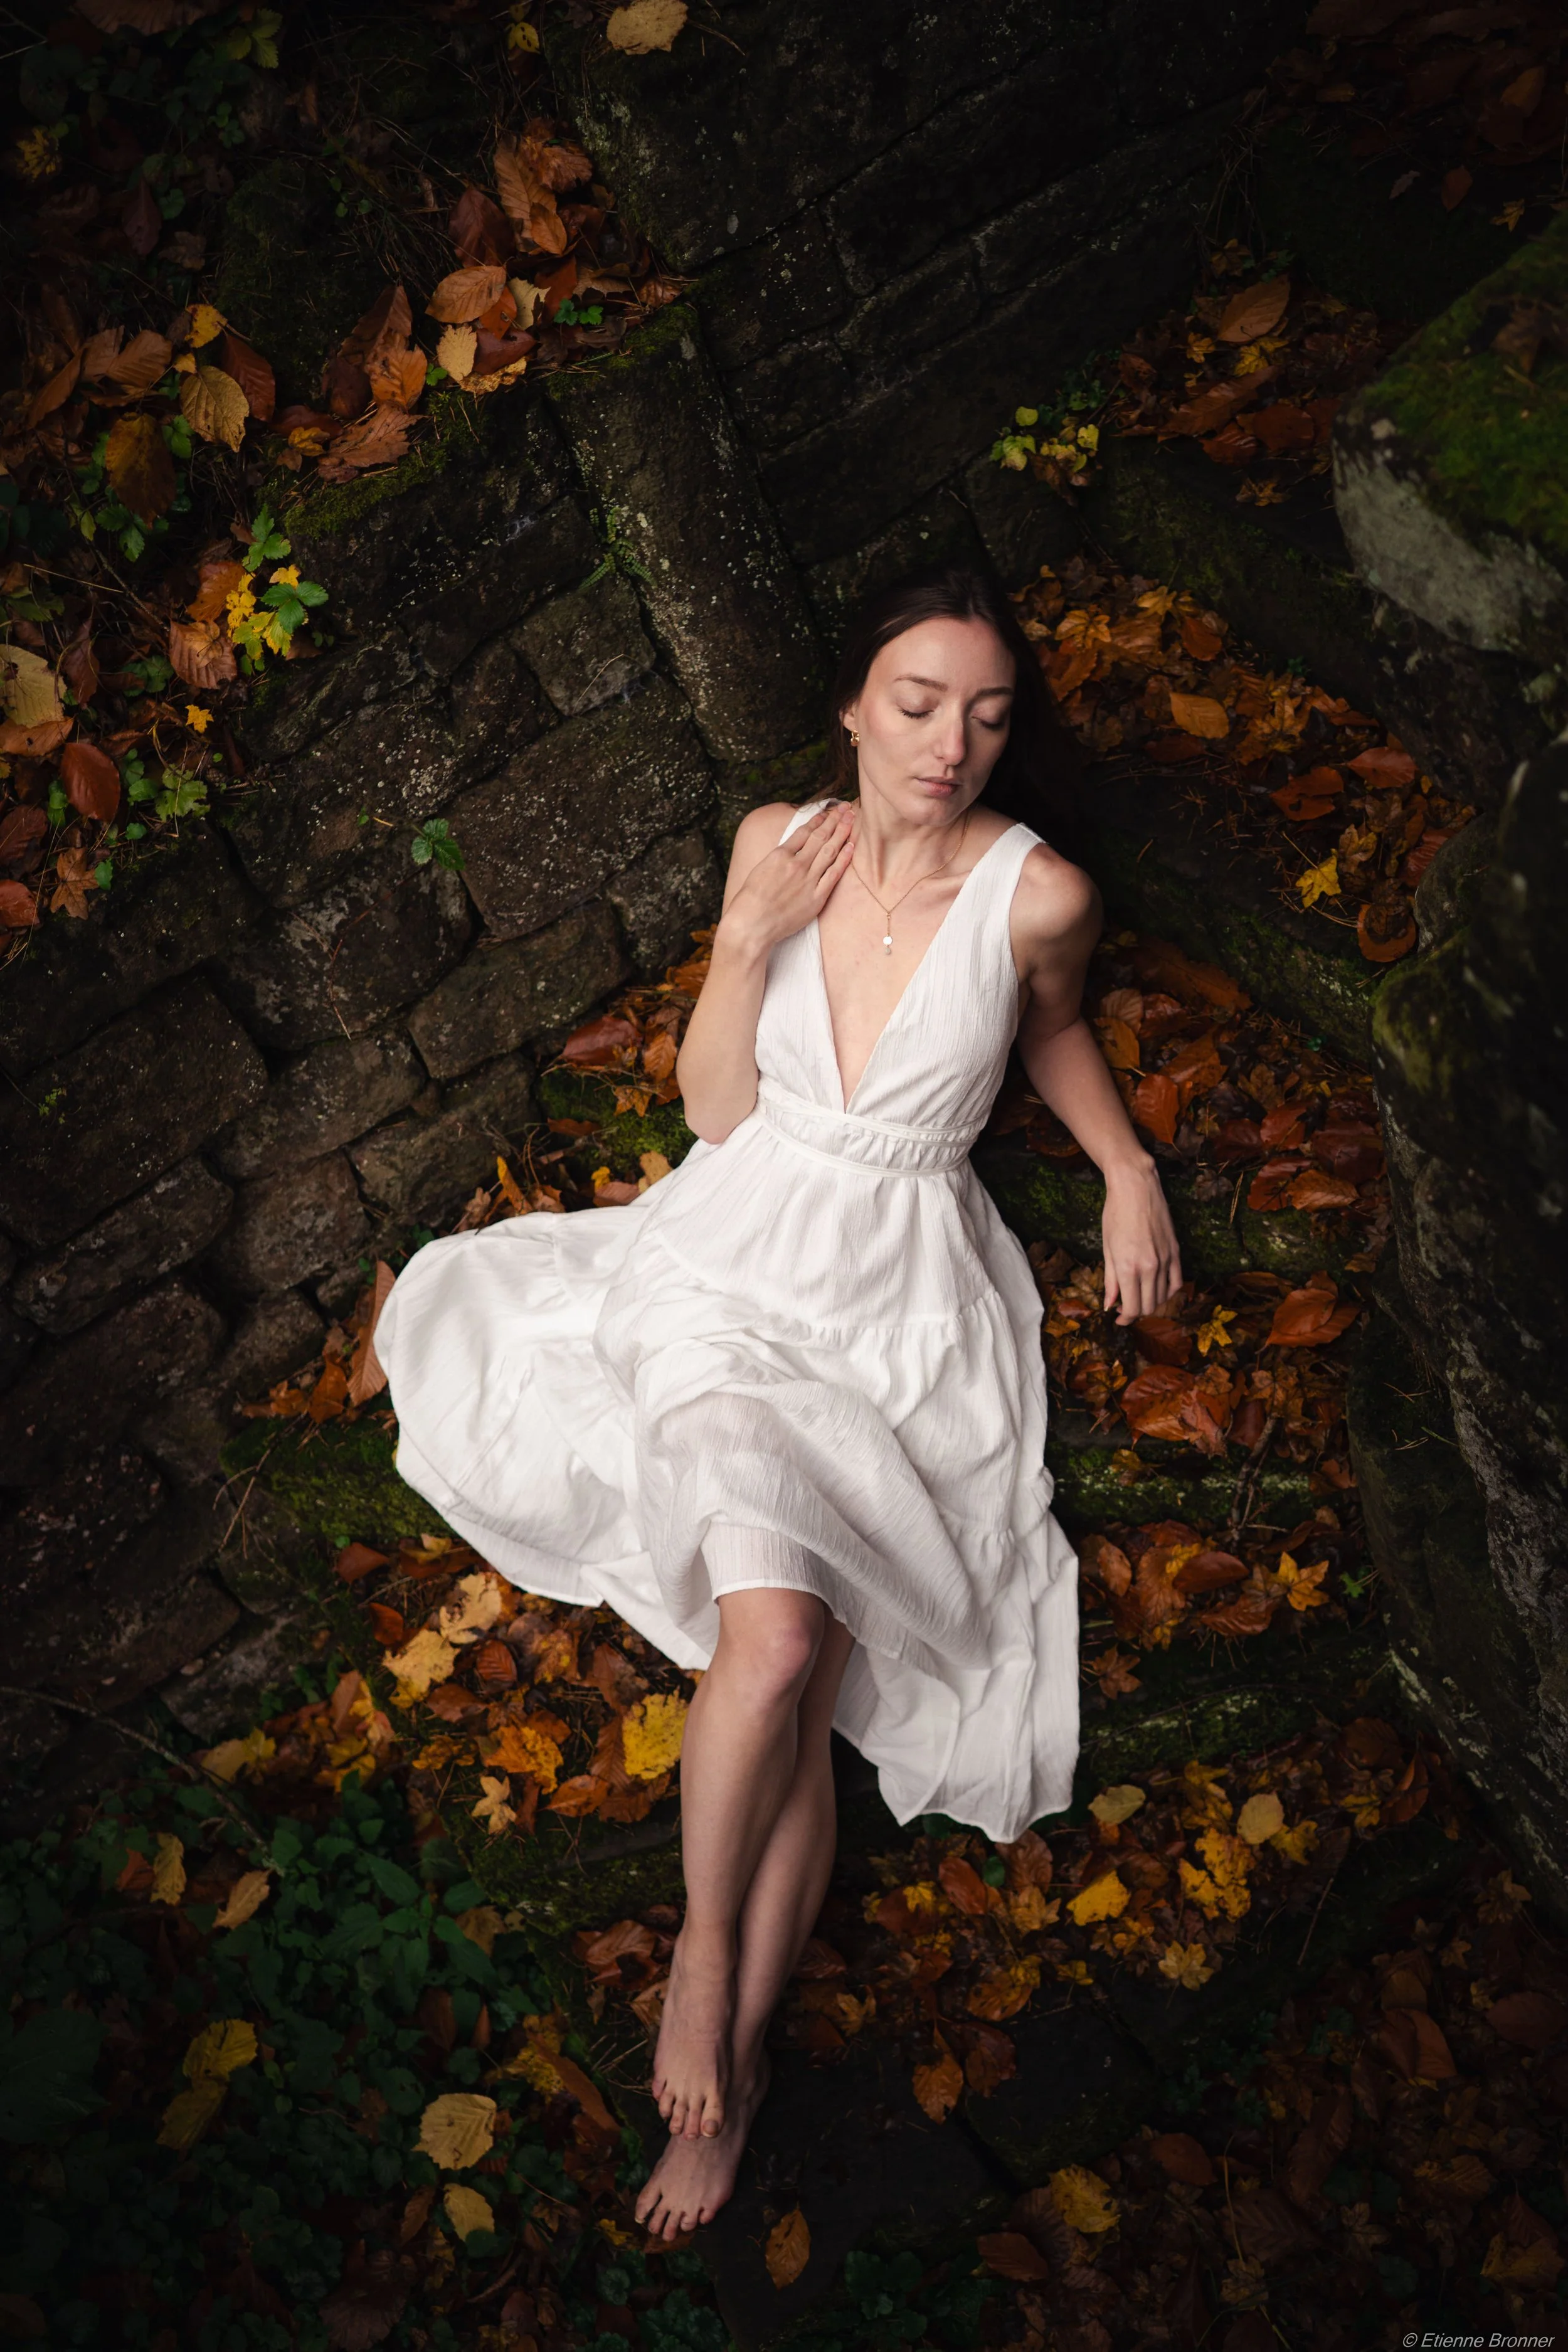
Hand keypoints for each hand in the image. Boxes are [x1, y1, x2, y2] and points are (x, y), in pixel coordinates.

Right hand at [721, 801, 855, 954]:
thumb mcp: (760, 869)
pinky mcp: (816, 897)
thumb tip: (790, 849)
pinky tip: (850, 845)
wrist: (752, 924)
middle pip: (820, 836)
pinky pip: (834, 874)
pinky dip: (843, 858)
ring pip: (830, 850)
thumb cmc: (750, 900)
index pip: (804, 831)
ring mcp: (808, 880)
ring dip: (842, 832)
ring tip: (851, 819)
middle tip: (845, 808)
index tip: (827, 812)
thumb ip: (778, 858)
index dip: (818, 819)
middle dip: (835, 820)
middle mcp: (796, 864)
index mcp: (779, 855)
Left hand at [1101, 1158, 1182, 1324]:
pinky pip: (1177, 1282)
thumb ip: (1110, 1281)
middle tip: (1125, 1307)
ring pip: (1163, 1297)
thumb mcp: (1107, 1249)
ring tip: (1139, 1296)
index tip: (1118, 1318)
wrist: (1136, 1187)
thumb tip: (1109, 1305)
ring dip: (1151, 1303)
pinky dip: (1168, 1292)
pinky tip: (1157, 1289)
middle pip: (1148, 1307)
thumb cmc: (1115, 1214)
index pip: (1132, 1309)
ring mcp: (1165, 1260)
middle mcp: (1149, 1268)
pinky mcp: (1176, 1251)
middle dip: (1136, 1312)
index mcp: (1128, 1268)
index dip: (1125, 1319)